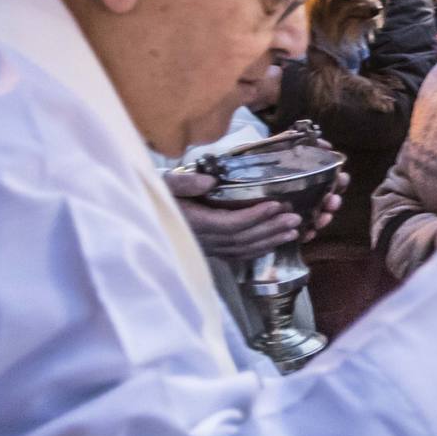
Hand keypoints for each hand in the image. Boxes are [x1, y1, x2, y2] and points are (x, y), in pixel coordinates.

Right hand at [165, 168, 344, 258]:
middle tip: (296, 219)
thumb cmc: (153, 197)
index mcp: (195, 224)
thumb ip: (186, 183)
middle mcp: (204, 241)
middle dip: (271, 229)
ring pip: (243, 249)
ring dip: (270, 241)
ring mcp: (207, 249)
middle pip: (243, 239)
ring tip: (294, 231)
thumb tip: (211, 181)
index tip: (276, 204)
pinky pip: (237, 254)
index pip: (231, 223)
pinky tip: (274, 243)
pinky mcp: (209, 251)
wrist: (141, 221)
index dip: (255, 216)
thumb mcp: (163, 184)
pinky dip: (257, 249)